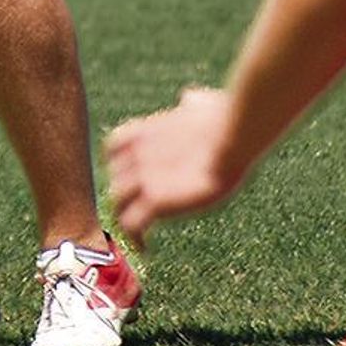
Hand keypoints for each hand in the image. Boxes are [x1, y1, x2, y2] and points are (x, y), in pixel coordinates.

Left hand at [105, 86, 246, 250]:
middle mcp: (138, 152)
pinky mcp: (154, 199)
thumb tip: (190, 98)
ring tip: (141, 233)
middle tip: (141, 211)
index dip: (122, 165)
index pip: (114, 147)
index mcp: (147, 130)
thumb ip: (190, 104)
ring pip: (118, 203)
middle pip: (114, 178)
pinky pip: (132, 225)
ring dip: (128, 217)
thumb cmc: (224, 118)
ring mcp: (143, 176)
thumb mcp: (201, 104)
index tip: (136, 179)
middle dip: (125, 195)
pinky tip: (146, 246)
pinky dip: (136, 238)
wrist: (232, 136)